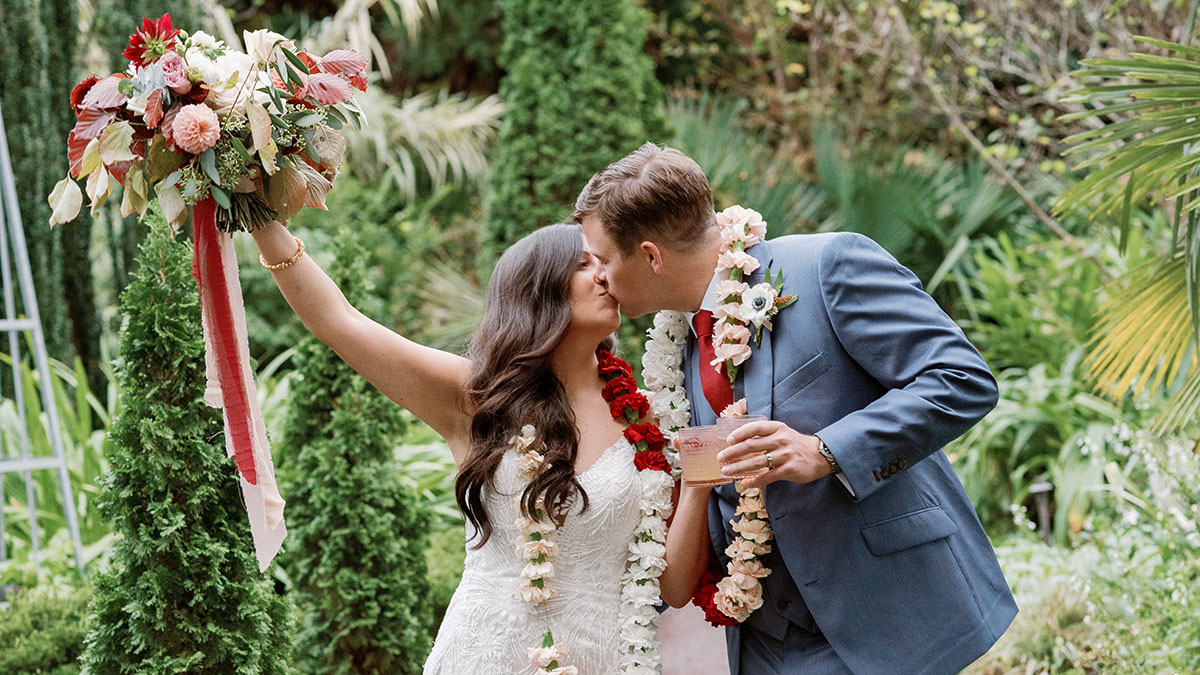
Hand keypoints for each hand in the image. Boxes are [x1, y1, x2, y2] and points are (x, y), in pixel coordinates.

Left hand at [716, 420, 830, 488]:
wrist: (820, 455)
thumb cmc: (796, 444)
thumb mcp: (782, 433)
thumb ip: (765, 435)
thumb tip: (740, 441)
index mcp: (777, 428)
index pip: (755, 427)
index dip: (739, 433)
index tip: (728, 440)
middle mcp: (780, 439)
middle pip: (751, 445)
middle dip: (733, 452)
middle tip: (720, 458)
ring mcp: (785, 455)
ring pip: (756, 461)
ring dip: (738, 467)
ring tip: (727, 471)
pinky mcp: (788, 470)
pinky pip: (766, 476)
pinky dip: (753, 481)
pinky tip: (744, 483)